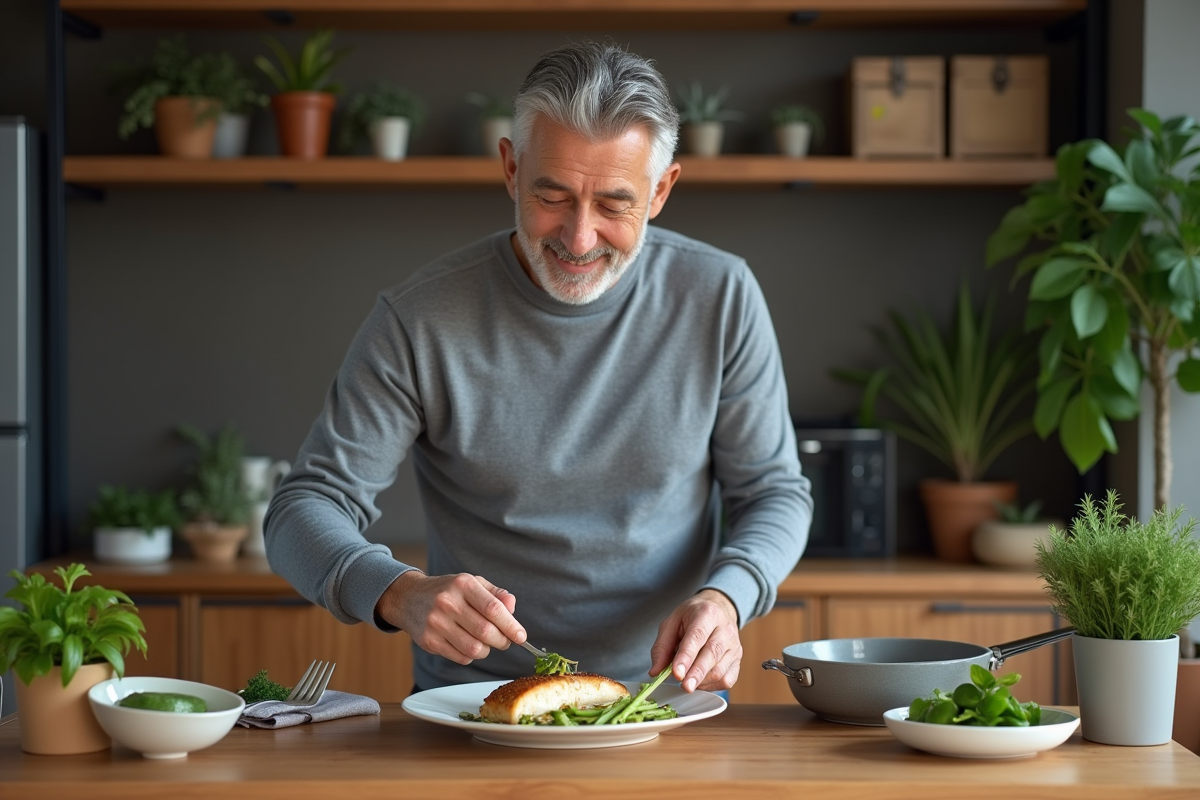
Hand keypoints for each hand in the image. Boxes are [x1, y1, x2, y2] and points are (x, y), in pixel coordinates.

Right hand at [375, 571, 526, 664]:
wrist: (408, 598)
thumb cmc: (448, 591)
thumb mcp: (472, 583)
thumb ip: (496, 595)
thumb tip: (513, 609)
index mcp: (463, 584)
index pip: (493, 609)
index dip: (511, 626)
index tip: (521, 637)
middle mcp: (448, 602)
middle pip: (486, 631)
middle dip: (502, 641)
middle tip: (506, 641)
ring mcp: (436, 623)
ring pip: (474, 648)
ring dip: (487, 650)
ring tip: (486, 642)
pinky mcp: (429, 641)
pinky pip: (461, 657)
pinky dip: (471, 655)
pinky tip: (468, 644)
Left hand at [649, 589, 741, 692]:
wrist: (718, 608)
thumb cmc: (692, 616)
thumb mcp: (672, 622)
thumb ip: (662, 647)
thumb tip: (656, 671)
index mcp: (707, 614)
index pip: (697, 637)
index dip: (686, 657)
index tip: (677, 673)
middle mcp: (725, 628)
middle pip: (712, 654)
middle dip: (696, 673)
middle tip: (684, 687)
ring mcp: (734, 645)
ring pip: (720, 670)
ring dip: (701, 681)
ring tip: (686, 682)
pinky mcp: (738, 659)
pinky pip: (727, 679)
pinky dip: (711, 686)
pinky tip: (699, 682)